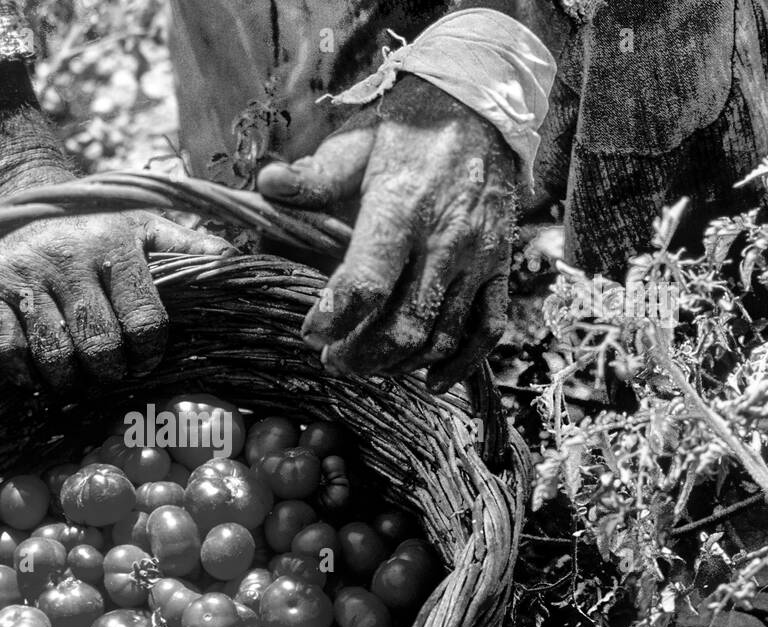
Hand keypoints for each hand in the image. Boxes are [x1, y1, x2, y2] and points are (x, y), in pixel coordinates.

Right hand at [0, 167, 229, 388]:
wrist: (17, 197)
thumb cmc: (94, 224)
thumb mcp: (143, 224)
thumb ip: (188, 244)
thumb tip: (237, 261)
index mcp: (117, 245)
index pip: (144, 320)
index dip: (148, 353)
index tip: (144, 360)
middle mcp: (71, 259)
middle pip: (100, 344)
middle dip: (110, 371)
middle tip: (110, 372)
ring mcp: (27, 275)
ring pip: (55, 354)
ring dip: (69, 380)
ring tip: (77, 378)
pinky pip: (8, 349)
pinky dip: (24, 373)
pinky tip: (36, 374)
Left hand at [258, 76, 516, 390]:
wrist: (481, 104)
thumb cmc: (407, 127)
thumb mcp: (355, 142)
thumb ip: (313, 175)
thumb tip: (267, 185)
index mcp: (402, 206)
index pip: (367, 282)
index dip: (335, 318)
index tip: (311, 334)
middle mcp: (445, 238)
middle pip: (404, 323)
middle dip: (363, 354)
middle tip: (333, 362)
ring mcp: (479, 257)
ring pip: (442, 334)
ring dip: (401, 363)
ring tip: (367, 369)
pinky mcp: (500, 266)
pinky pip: (488, 327)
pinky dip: (461, 363)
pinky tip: (431, 381)